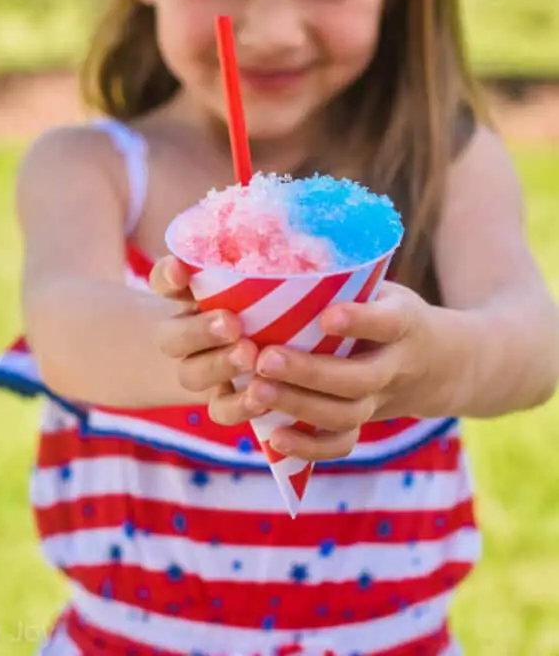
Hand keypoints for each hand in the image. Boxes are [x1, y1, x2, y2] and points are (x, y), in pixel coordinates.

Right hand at [150, 256, 265, 421]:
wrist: (225, 351)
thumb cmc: (249, 300)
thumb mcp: (242, 279)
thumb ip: (249, 260)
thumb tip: (279, 216)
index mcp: (182, 297)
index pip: (164, 281)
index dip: (168, 276)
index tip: (180, 270)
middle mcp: (182, 335)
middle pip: (172, 337)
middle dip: (200, 330)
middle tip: (231, 323)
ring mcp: (199, 370)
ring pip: (193, 375)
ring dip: (219, 366)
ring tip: (249, 355)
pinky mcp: (221, 401)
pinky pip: (219, 410)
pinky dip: (238, 406)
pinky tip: (262, 396)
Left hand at [243, 281, 455, 461]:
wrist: (444, 364)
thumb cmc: (393, 313)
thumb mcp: (386, 289)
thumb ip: (348, 281)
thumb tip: (283, 252)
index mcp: (405, 324)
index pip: (387, 324)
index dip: (360, 322)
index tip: (327, 316)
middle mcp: (397, 367)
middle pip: (357, 379)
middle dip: (309, 372)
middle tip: (265, 359)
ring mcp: (383, 401)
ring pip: (346, 414)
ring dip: (298, 406)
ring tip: (255, 390)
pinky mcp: (368, 422)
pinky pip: (342, 443)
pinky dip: (309, 447)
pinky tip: (274, 436)